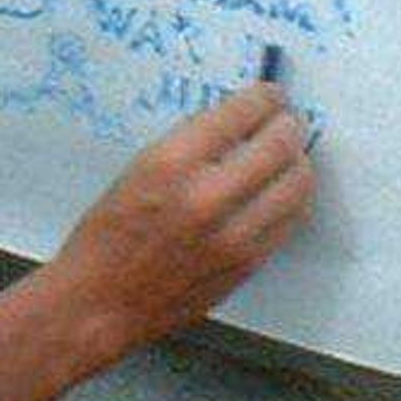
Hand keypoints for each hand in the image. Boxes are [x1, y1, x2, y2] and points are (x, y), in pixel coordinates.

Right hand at [45, 83, 317, 367]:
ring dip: (299, 160)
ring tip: (290, 154)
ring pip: (297, 182)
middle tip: (286, 120)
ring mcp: (234, 235)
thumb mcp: (138, 171)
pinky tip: (283, 191)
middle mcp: (207, 196)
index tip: (269, 95)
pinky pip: (292, 220)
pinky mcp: (248, 264)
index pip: (242, 113)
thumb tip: (239, 125)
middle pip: (280, 143)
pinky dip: (294, 197)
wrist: (101, 304)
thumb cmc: (107, 237)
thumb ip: (190, 147)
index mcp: (171, 163)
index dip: (265, 97)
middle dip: (289, 124)